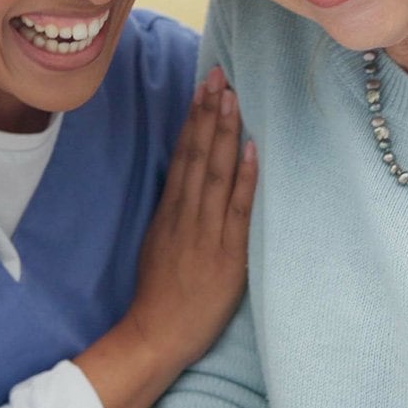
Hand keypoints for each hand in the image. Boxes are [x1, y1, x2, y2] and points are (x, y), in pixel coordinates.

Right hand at [75, 67, 258, 407]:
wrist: (156, 333)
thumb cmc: (160, 294)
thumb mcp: (159, 244)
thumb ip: (173, 213)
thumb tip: (185, 182)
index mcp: (169, 211)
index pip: (183, 155)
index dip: (194, 119)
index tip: (204, 88)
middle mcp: (185, 215)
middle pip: (197, 154)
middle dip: (209, 113)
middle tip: (218, 75)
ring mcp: (204, 232)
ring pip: (214, 173)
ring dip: (224, 133)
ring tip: (233, 98)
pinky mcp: (225, 253)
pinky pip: (236, 209)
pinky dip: (243, 177)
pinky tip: (250, 149)